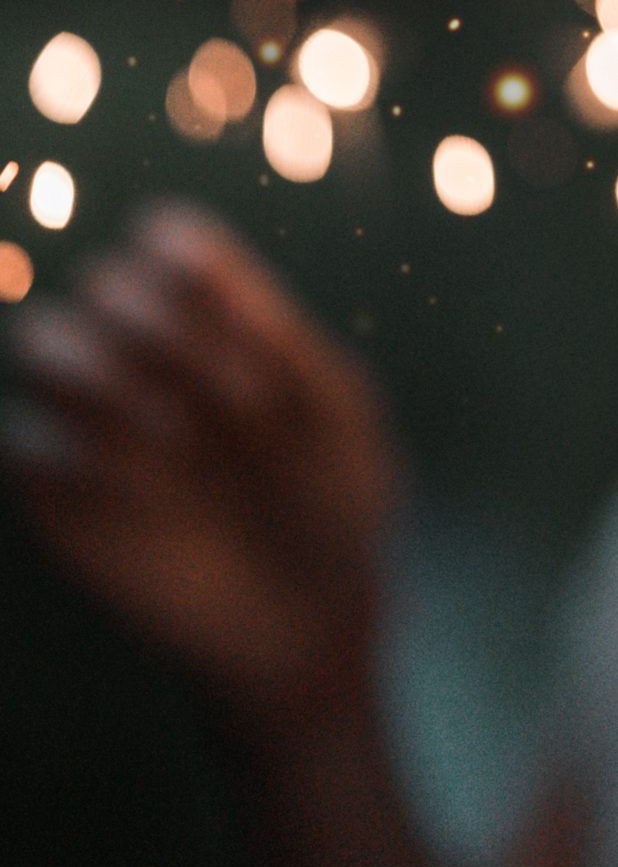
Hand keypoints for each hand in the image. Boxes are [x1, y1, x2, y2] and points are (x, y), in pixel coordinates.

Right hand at [3, 203, 398, 739]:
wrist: (311, 621)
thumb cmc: (335, 502)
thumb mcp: (338, 414)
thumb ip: (278, 335)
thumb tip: (195, 255)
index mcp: (222, 324)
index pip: (167, 245)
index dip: (184, 256)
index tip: (227, 302)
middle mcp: (150, 359)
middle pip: (102, 282)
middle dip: (157, 321)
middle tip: (236, 395)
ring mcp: (99, 424)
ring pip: (40, 341)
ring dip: (98, 369)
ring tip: (174, 433)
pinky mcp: (65, 497)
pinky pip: (26, 443)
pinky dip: (76, 452)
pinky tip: (149, 494)